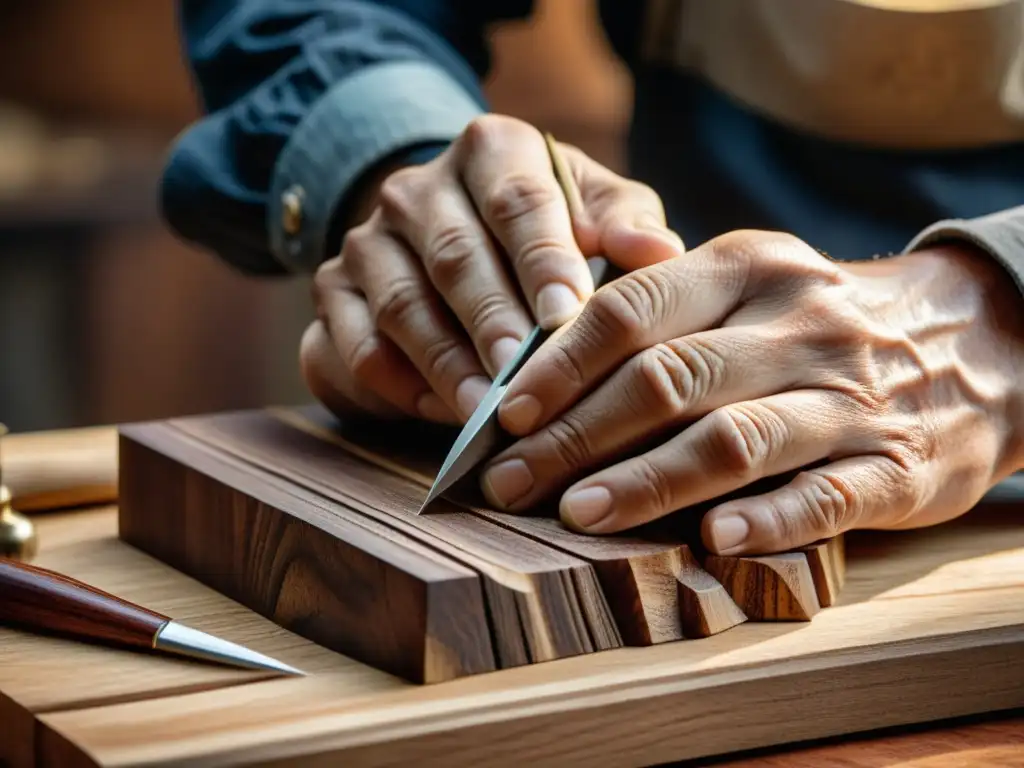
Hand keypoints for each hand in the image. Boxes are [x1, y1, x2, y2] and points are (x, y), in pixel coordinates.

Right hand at [300, 115, 683, 423]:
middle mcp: (418, 189)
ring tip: (483, 414)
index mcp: (491, 151)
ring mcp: (367, 241)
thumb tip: (660, 253)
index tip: (566, 319)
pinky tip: (438, 412)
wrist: (453, 231)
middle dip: (491, 323)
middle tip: (522, 380)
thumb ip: (625, 226)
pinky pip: (355, 346)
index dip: (542, 262)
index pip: (518, 202)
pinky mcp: (333, 293)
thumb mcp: (593, 211)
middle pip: (454, 256)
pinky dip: (395, 385)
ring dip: (445, 364)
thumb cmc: (547, 229)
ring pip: (403, 306)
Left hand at [479, 231, 1023, 554]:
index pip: (634, 310)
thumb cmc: (822, 320)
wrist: (980, 338)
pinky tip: (715, 541)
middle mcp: (798, 326)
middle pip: (668, 379)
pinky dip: (769, 519)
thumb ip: (664, 312)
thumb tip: (547, 367)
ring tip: (578, 514)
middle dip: (577, 435)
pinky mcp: (897, 466)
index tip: (504, 412)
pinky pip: (826, 495)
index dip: (559, 364)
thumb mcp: (752, 283)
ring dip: (647, 481)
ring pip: (734, 438)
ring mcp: (850, 397)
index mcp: (751, 268)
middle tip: (511, 481)